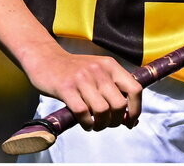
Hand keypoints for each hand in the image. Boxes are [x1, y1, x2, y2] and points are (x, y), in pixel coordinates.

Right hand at [23, 47, 141, 130]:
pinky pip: (83, 113)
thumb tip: (130, 118)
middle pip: (119, 104)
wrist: (46, 58)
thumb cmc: (74, 70)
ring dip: (101, 124)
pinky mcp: (66, 88)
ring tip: (96, 125)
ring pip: (102, 110)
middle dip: (116, 121)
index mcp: (110, 66)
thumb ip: (113, 90)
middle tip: (108, 124)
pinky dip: (87, 124)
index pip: (135, 89)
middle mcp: (99, 70)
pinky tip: (85, 123)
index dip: (136, 109)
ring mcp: (82, 79)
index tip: (131, 121)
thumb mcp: (98, 71)